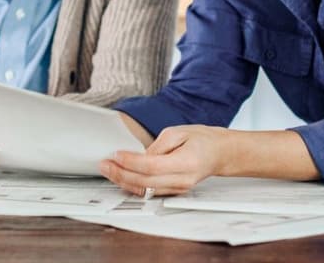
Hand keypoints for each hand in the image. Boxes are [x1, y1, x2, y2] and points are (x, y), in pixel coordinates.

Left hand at [99, 125, 226, 196]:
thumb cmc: (202, 140)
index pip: (153, 166)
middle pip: (146, 182)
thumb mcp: (178, 132)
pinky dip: (133, 185)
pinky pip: (150, 192)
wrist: (219, 154)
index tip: (116, 155)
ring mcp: (178, 189)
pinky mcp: (173, 192)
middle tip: (104, 164)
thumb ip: (157, 146)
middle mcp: (182, 180)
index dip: (131, 162)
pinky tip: (121, 176)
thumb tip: (138, 157)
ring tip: (108, 170)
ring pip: (145, 190)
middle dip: (121, 174)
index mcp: (186, 163)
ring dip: (123, 181)